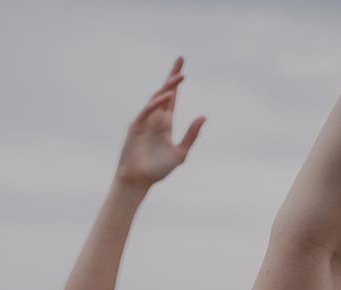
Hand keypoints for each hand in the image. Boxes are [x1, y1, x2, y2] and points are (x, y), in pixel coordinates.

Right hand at [116, 58, 205, 188]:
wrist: (139, 180)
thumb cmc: (158, 170)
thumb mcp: (180, 153)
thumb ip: (191, 135)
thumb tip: (204, 116)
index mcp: (166, 124)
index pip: (173, 98)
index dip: (177, 84)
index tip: (183, 69)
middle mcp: (156, 118)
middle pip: (164, 91)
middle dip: (172, 76)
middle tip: (181, 59)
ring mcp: (145, 120)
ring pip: (156, 98)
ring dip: (167, 87)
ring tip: (178, 78)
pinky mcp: (137, 126)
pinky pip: (147, 110)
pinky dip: (156, 103)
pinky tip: (166, 97)